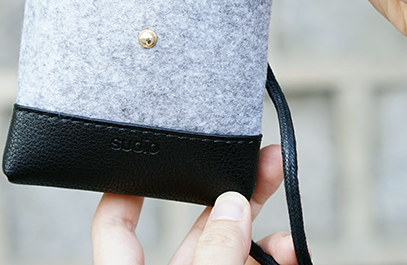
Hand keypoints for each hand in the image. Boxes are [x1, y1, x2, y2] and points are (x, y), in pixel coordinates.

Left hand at [91, 145, 295, 264]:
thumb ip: (213, 251)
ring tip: (290, 237)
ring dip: (265, 237)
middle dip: (234, 194)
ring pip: (232, 252)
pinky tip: (292, 254)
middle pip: (196, 230)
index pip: (114, 226)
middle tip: (262, 161)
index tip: (148, 151)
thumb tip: (232, 206)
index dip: (126, 187)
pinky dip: (277, 260)